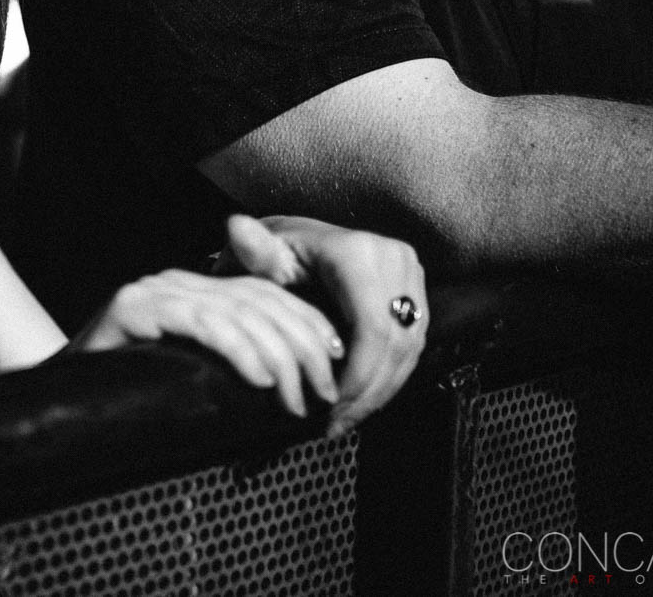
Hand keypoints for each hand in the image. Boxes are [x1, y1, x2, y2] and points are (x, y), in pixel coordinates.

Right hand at [81, 269, 344, 419]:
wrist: (62, 403)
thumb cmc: (133, 397)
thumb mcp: (198, 374)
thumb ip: (235, 361)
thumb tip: (295, 376)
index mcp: (195, 288)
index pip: (265, 292)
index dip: (306, 322)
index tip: (335, 360)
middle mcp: (176, 280)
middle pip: (258, 299)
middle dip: (301, 346)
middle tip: (321, 392)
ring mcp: (153, 291)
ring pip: (236, 312)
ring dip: (278, 358)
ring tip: (295, 399)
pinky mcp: (132, 308)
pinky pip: (201, 322)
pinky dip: (238, 350)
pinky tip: (260, 380)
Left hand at [219, 214, 426, 435]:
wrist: (301, 241)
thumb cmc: (276, 250)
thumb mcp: (262, 251)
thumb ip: (252, 248)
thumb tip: (237, 228)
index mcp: (358, 252)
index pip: (372, 328)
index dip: (358, 375)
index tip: (331, 406)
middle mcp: (393, 260)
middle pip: (395, 344)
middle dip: (368, 392)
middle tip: (337, 424)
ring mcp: (410, 275)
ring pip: (408, 349)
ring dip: (380, 391)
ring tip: (345, 420)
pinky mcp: (416, 292)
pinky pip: (411, 344)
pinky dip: (388, 376)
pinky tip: (361, 400)